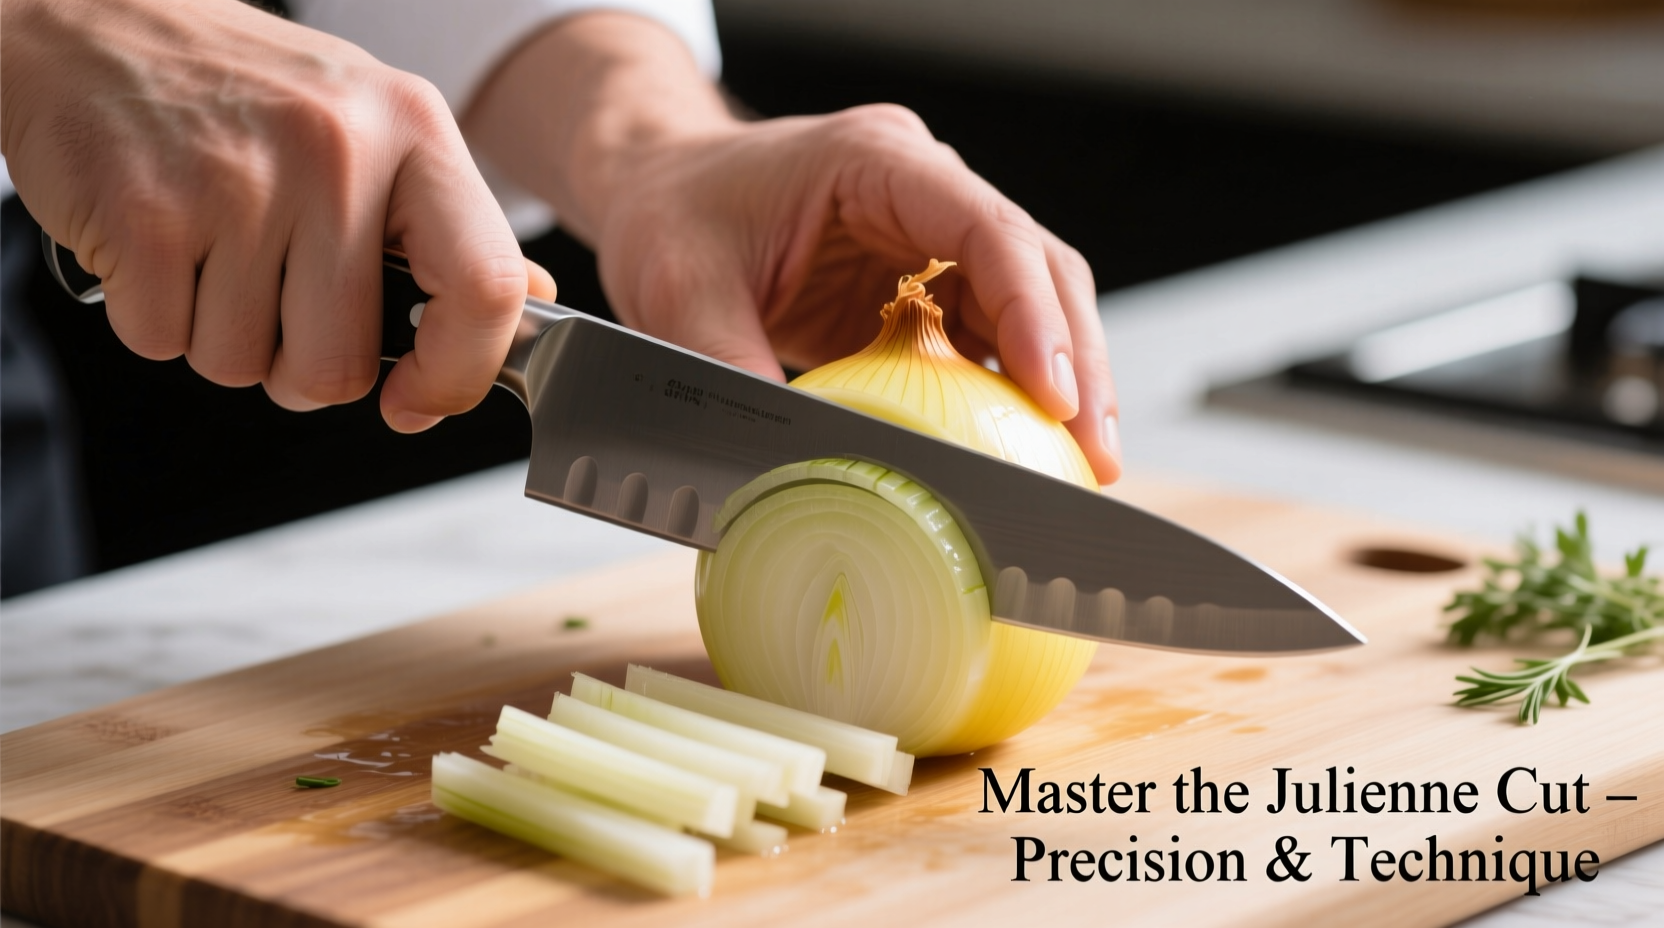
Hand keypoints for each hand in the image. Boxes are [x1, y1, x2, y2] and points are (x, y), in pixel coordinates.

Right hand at [0, 0, 531, 430]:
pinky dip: (153, 318)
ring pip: (245, 366)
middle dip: (299, 367)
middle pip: (340, 365)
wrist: (92, 25)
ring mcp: (238, 181)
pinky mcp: (146, 214)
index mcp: (413, 132)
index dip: (457, 376)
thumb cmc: (243, 94)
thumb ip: (452, 228)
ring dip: (221, 338)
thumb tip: (531, 308)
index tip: (418, 400)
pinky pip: (164, 344)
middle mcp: (337, 152)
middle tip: (272, 303)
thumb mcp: (375, 131)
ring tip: (211, 253)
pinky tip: (159, 246)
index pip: (488, 289)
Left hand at [464, 13, 1119, 482]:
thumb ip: (731, 371)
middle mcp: (920, 186)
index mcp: (873, 161)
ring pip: (1029, 298)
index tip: (1055, 393)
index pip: (986, 229)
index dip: (1032, 312)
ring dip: (1058, 377)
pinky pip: (987, 328)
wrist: (657, 189)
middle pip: (1035, 265)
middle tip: (1094, 448)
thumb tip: (781, 465)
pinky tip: (1022, 442)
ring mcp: (927, 231)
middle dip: (1075, 359)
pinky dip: (1011, 384)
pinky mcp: (920, 278)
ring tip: (1079, 458)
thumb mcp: (679, 293)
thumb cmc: (670, 216)